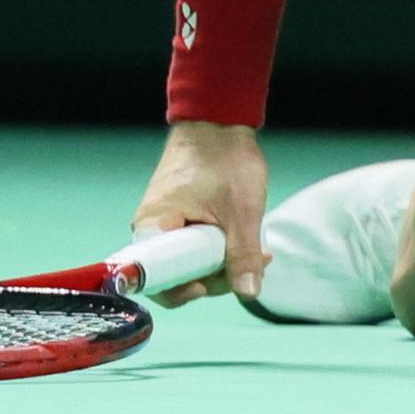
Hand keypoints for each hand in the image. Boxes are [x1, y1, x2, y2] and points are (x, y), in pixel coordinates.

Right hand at [130, 121, 271, 307]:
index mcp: (153, 226)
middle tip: (254, 264)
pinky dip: (223, 248)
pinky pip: (198, 245)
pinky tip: (252, 245)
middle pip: (178, 275)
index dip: (184, 291)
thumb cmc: (225, 158)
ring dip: (227, 262)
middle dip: (219, 275)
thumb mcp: (242, 211)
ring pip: (193, 262)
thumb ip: (243, 254)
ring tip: (262, 252)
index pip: (156, 279)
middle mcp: (152, 229)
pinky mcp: (182, 219)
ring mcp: (168, 224)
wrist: (220, 121)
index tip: (210, 285)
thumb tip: (248, 292)